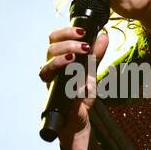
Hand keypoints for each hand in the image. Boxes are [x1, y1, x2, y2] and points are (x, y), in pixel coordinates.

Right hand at [38, 23, 110, 142]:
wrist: (80, 118)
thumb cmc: (81, 95)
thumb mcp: (91, 71)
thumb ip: (96, 55)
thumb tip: (104, 36)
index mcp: (58, 60)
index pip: (55, 39)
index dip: (66, 32)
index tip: (83, 31)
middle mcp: (51, 70)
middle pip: (50, 48)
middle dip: (67, 42)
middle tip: (84, 45)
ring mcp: (51, 84)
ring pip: (47, 65)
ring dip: (62, 57)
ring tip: (77, 56)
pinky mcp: (54, 96)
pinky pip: (54, 85)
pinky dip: (65, 79)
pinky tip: (75, 75)